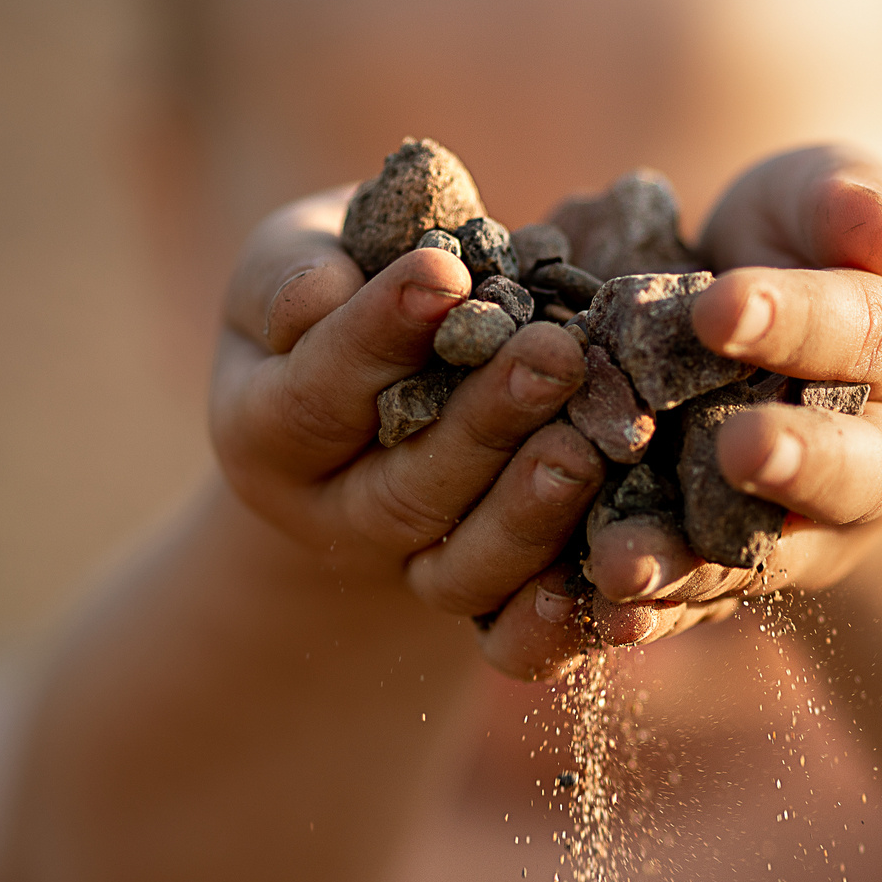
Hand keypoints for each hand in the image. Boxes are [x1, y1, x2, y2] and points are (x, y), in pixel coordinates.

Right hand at [211, 191, 608, 673]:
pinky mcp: (482, 595)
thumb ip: (293, 276)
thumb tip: (319, 296)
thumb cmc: (336, 289)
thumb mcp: (295, 263)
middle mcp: (331, 515)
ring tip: (590, 442)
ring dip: (531, 506)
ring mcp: (406, 567)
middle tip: (555, 356)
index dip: (376, 335)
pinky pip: (516, 618)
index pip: (315, 392)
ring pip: (463, 563)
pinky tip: (618, 553)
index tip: (443, 273)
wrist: (380, 383)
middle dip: (485, 422)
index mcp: (264, 432)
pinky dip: (560, 597)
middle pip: (403, 488)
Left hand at [581, 146, 881, 643]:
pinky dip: (654, 613)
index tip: (722, 308)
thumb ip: (846, 202)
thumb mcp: (824, 200)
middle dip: (792, 460)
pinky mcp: (746, 571)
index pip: (864, 333)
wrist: (786, 339)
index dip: (799, 322)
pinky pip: (705, 601)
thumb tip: (876, 225)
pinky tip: (600, 614)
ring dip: (695, 563)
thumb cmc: (806, 245)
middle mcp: (881, 453)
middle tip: (733, 448)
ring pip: (766, 553)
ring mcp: (817, 526)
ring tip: (623, 561)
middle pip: (849, 468)